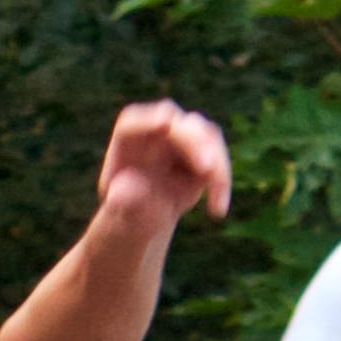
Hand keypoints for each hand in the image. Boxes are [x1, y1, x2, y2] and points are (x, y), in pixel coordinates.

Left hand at [95, 100, 231, 239]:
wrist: (142, 219)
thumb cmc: (124, 217)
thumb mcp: (119, 217)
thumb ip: (122, 204)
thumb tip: (128, 189)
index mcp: (126, 138)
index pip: (132, 122)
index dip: (149, 120)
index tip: (166, 124)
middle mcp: (155, 128)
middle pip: (176, 125)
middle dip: (194, 142)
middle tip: (206, 168)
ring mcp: (181, 136)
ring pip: (206, 136)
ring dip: (216, 166)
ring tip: (216, 205)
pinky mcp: (202, 149)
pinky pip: (218, 157)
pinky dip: (221, 181)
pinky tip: (217, 210)